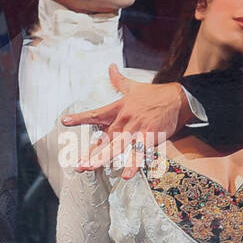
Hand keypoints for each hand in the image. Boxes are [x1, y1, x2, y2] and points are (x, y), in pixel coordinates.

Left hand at [62, 65, 191, 179]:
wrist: (177, 98)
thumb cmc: (154, 94)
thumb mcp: (133, 86)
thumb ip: (119, 80)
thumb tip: (110, 67)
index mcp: (118, 108)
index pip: (96, 114)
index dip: (80, 118)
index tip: (65, 121)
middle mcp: (125, 120)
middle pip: (105, 138)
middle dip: (91, 152)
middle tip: (79, 164)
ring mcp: (137, 129)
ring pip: (118, 146)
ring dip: (105, 158)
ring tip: (93, 167)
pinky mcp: (149, 137)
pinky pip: (139, 153)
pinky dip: (133, 164)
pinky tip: (126, 174)